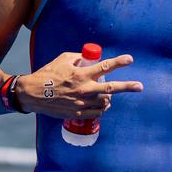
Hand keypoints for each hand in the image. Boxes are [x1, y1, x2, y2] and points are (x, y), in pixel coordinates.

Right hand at [15, 51, 142, 118]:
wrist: (32, 94)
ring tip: (110, 95)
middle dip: (128, 87)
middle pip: (111, 88)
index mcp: (80, 74)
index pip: (104, 66)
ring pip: (105, 102)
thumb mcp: (63, 59)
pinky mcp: (77, 114)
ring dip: (110, 98)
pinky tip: (103, 105)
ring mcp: (81, 103)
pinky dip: (102, 108)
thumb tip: (92, 57)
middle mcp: (83, 89)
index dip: (119, 62)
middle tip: (140, 86)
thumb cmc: (47, 74)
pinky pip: (97, 113)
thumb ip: (79, 57)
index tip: (130, 59)